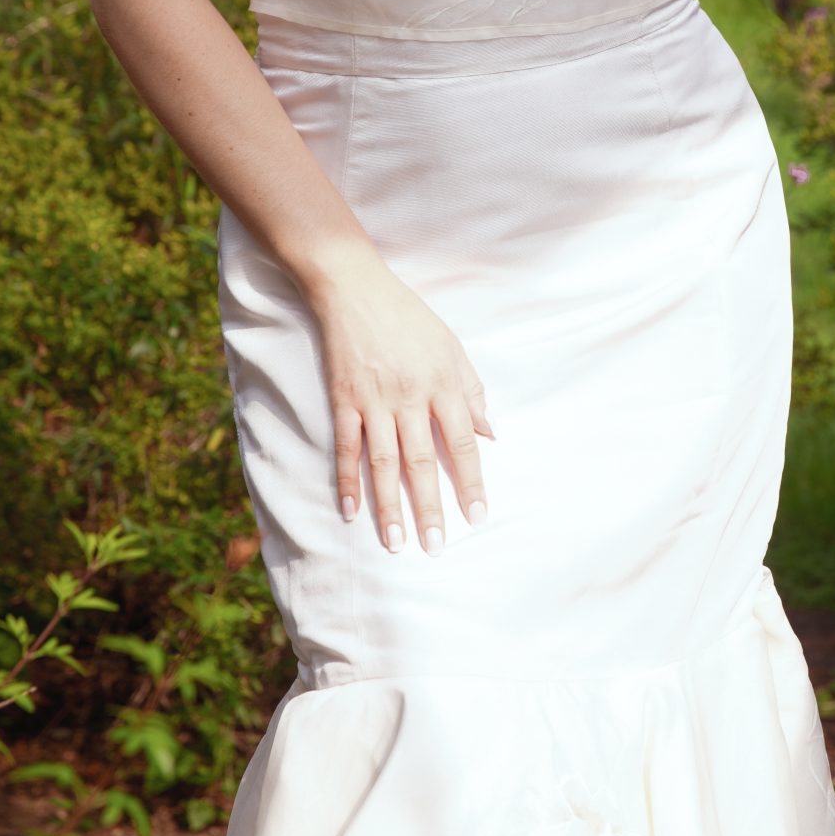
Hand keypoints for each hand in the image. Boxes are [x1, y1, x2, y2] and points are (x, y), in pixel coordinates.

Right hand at [302, 254, 495, 553]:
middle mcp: (409, 397)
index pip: (463, 443)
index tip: (477, 516)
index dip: (471, 481)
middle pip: (423, 461)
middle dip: (430, 507)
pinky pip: (347, 448)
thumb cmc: (409, 318)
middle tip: (435, 547)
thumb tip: (491, 434)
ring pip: (384, 463)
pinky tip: (352, 512)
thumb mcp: (451, 346)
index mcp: (442, 384)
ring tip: (396, 543)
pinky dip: (348, 481)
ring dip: (389, 506)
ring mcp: (373, 400)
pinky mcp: (343, 399)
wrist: (354, 288)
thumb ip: (471, 390)